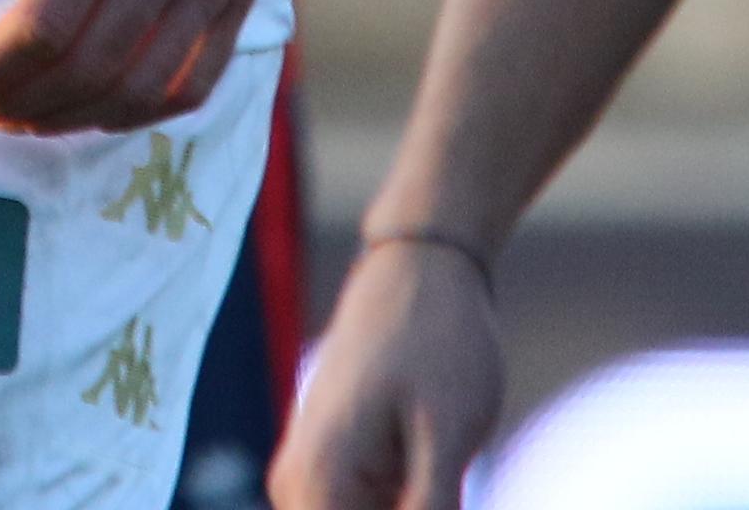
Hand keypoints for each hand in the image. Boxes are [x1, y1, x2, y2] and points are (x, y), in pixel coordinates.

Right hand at [278, 237, 504, 509]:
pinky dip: (414, 509)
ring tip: (447, 467)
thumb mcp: (447, 435)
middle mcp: (299, 486)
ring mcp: (318, 477)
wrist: (424, 263)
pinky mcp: (343, 469)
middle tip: (448, 483)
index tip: (442, 495)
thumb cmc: (438, 336)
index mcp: (315, 483)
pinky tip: (445, 483)